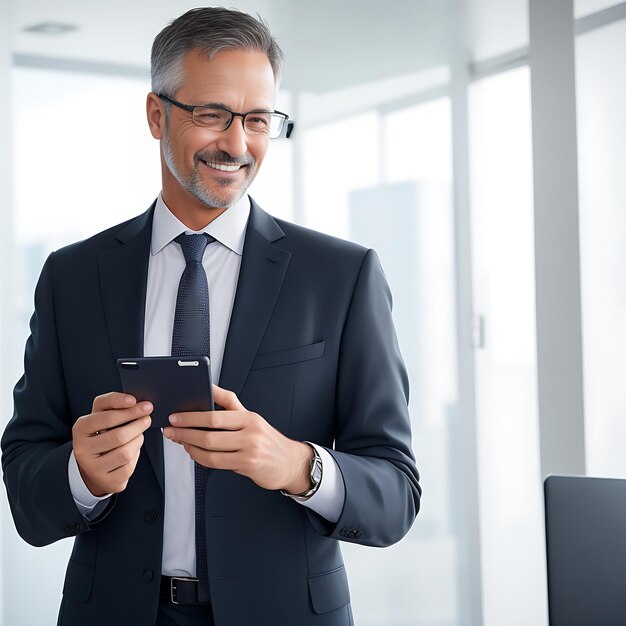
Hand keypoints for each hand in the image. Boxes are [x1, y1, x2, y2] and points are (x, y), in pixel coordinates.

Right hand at [72, 392, 151, 496]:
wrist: (92, 464)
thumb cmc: (101, 434)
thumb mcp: (101, 416)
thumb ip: (113, 404)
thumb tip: (136, 401)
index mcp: (80, 428)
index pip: (105, 416)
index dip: (122, 407)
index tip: (136, 401)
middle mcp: (82, 449)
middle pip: (119, 435)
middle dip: (137, 424)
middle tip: (147, 417)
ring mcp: (92, 467)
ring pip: (125, 452)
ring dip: (138, 440)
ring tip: (139, 434)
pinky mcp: (106, 480)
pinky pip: (128, 467)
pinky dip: (135, 456)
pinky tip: (132, 450)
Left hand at [163, 384, 312, 492]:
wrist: (288, 462)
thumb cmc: (266, 438)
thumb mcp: (250, 416)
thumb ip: (228, 402)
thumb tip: (208, 387)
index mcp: (249, 417)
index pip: (216, 415)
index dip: (192, 416)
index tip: (175, 415)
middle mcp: (250, 433)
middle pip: (210, 433)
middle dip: (185, 431)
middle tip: (170, 429)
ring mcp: (249, 451)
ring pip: (211, 450)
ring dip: (189, 446)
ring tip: (179, 440)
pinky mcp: (247, 466)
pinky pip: (216, 463)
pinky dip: (200, 457)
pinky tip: (193, 452)